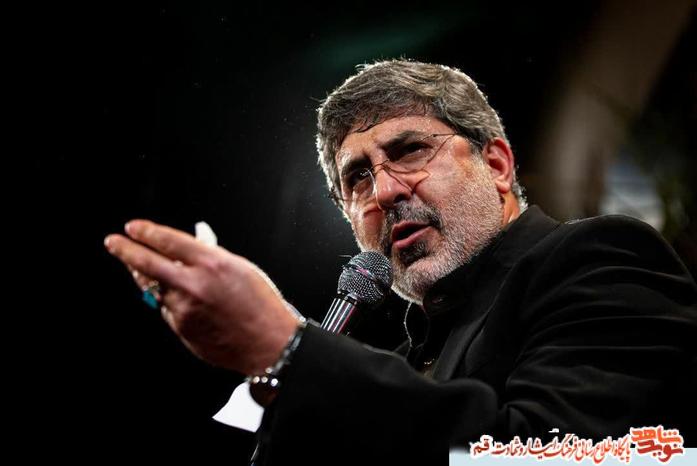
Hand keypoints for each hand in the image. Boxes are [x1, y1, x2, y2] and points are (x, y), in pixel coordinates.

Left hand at [104, 219, 299, 374]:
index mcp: (212, 264)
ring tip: (138, 267)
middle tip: (112, 242)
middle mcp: (194, 285)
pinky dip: (167, 300)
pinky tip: (177, 298)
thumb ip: (213, 253)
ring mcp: (185, 309)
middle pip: (149, 264)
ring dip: (145, 277)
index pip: (169, 241)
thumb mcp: (241, 269)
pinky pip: (166, 309)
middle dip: (126, 251)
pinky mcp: (182, 329)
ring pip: (155, 289)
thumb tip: (196, 234)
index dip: (147, 232)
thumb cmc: (261, 304)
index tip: (132, 228)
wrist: (267, 343)